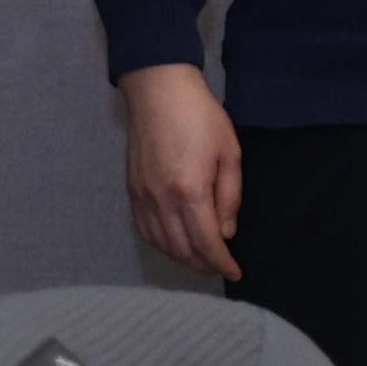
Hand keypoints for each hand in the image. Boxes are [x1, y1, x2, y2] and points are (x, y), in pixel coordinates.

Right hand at [118, 65, 243, 279]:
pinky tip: (175, 244)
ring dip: (181, 258)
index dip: (221, 263)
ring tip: (201, 260)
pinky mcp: (131, 191)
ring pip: (160, 244)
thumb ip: (230, 197)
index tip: (235, 272)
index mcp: (189, 192)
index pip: (206, 242)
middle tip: (221, 267)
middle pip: (181, 249)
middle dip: (203, 265)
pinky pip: (143, 230)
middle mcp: (161, 201)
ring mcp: (141, 197)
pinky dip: (160, 244)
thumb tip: (226, 232)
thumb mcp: (229, 154)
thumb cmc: (201, 117)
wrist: (158, 93)